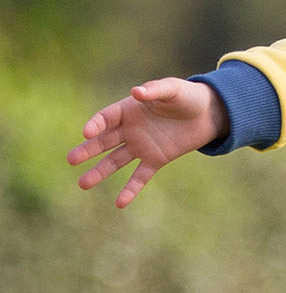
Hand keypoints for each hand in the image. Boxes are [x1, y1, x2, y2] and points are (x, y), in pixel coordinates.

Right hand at [67, 77, 228, 207]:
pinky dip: (131, 189)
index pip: (106, 118)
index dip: (96, 124)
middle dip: (88, 151)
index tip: (87, 133)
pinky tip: (120, 203)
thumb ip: (155, 90)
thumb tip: (136, 92)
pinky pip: (140, 176)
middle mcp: (130, 129)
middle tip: (71, 160)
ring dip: (99, 172)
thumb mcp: (172, 89)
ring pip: (116, 161)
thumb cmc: (186, 96)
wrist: (206, 114)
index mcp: (129, 109)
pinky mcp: (155, 160)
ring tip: (83, 184)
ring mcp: (141, 146)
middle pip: (104, 141)